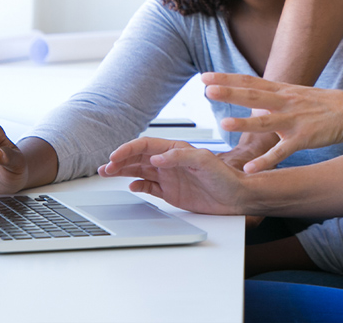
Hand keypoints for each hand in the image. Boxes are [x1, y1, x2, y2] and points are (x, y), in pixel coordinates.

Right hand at [99, 137, 247, 214]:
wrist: (237, 196)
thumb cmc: (226, 176)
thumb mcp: (204, 162)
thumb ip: (180, 157)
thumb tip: (156, 158)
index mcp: (176, 150)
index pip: (146, 146)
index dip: (129, 149)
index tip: (115, 156)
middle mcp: (170, 162)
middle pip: (139, 158)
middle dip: (120, 161)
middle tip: (105, 167)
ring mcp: (170, 177)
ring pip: (140, 171)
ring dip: (124, 172)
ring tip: (107, 173)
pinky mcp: (172, 192)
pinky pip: (149, 187)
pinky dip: (138, 186)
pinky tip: (130, 187)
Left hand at [202, 72, 342, 172]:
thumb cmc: (322, 105)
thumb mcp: (295, 94)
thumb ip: (272, 95)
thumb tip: (250, 95)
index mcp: (282, 91)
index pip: (249, 82)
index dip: (227, 79)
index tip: (204, 77)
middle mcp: (285, 102)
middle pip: (253, 96)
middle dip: (230, 93)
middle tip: (207, 90)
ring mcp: (294, 121)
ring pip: (266, 122)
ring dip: (244, 123)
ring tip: (223, 124)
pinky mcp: (304, 139)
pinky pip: (282, 152)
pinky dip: (266, 161)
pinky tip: (251, 170)